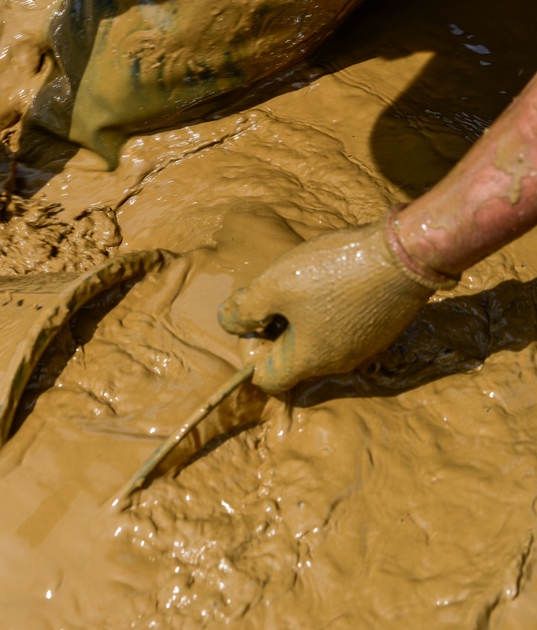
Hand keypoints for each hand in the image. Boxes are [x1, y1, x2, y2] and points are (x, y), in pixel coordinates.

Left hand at [217, 215, 456, 392]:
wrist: (405, 253)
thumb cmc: (333, 271)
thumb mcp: (274, 284)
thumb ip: (245, 308)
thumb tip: (228, 323)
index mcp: (309, 361)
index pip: (266, 379)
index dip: (251, 352)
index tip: (254, 318)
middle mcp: (338, 364)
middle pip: (292, 362)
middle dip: (274, 332)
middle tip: (274, 295)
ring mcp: (364, 349)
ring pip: (317, 345)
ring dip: (300, 321)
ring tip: (301, 286)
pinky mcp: (381, 331)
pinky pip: (341, 332)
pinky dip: (327, 315)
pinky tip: (329, 283)